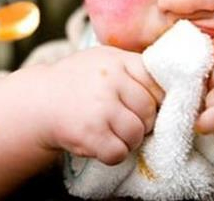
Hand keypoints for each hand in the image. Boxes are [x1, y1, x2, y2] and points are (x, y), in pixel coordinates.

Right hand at [21, 46, 163, 164]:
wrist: (38, 101)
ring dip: (128, 140)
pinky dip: (113, 154)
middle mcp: (110, 81)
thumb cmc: (76, 82)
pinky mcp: (90, 133)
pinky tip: (100, 143)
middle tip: (124, 122)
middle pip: (149, 111)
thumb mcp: (103, 61)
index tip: (150, 107)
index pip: (157, 82)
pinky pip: (119, 152)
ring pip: (136, 134)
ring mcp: (100, 107)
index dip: (158, 99)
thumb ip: (133, 70)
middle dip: (142, 123)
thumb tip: (174, 89)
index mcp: (117, 60)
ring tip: (111, 132)